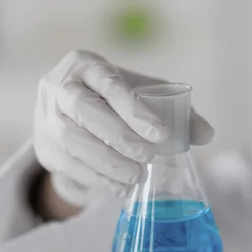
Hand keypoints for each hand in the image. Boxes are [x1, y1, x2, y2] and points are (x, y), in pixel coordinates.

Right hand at [33, 50, 213, 206]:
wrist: (70, 112)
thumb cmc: (115, 100)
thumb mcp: (144, 95)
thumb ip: (177, 112)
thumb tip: (207, 134)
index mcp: (86, 64)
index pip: (110, 84)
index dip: (135, 110)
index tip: (162, 134)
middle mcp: (59, 86)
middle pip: (84, 110)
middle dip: (119, 136)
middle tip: (148, 157)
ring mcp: (45, 116)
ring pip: (72, 140)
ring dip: (107, 162)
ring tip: (137, 175)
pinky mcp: (44, 146)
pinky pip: (68, 164)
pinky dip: (97, 178)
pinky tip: (120, 187)